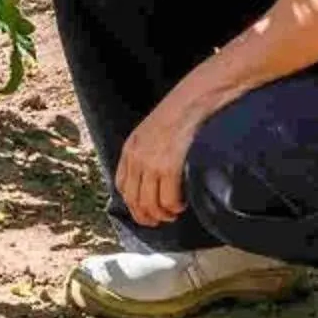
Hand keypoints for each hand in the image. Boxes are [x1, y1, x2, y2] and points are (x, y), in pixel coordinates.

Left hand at [118, 92, 210, 228]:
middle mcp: (137, 157)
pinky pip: (168, 200)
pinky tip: (182, 204)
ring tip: (174, 213)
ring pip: (150, 205)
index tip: (144, 211)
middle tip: (160, 220)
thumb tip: (151, 175)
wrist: (195, 96)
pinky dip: (174, 207)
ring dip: (162, 215)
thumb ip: (146, 149)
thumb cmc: (180, 110)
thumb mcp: (152, 128)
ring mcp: (151, 163)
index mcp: (130, 147)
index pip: (122, 187)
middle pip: (134, 201)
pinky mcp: (169, 166)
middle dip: (146, 216)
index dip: (132, 204)